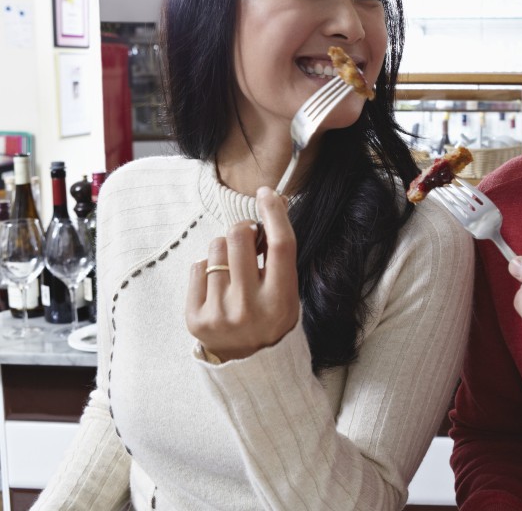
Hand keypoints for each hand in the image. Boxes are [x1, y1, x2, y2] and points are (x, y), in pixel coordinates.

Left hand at [186, 187, 299, 360]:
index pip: (280, 245)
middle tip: (247, 238)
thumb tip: (268, 205)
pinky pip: (197, 266)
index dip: (274, 213)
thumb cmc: (271, 316)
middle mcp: (250, 308)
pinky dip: (207, 268)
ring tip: (233, 271)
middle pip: (239, 237)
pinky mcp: (195, 318)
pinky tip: (218, 285)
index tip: (267, 194)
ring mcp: (219, 314)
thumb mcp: (288, 292)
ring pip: (216, 248)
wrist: (249, 363)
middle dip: (243, 229)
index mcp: (280, 301)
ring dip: (225, 250)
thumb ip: (278, 257)